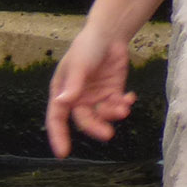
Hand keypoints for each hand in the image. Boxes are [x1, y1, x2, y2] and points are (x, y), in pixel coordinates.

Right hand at [46, 27, 136, 157]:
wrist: (109, 33)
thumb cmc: (87, 46)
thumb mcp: (78, 65)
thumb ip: (73, 84)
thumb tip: (63, 102)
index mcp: (62, 93)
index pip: (57, 119)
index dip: (58, 136)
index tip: (63, 153)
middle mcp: (78, 99)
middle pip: (84, 120)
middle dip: (96, 127)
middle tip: (108, 134)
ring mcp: (96, 97)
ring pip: (103, 115)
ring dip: (113, 115)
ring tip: (124, 108)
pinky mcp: (112, 93)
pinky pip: (117, 106)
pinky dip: (125, 105)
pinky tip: (130, 98)